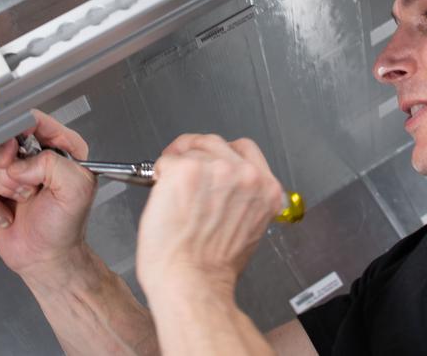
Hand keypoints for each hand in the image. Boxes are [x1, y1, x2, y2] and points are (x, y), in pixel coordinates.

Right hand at [0, 110, 96, 278]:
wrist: (46, 258)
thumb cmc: (66, 227)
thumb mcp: (77, 189)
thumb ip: (53, 164)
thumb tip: (20, 163)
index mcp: (61, 146)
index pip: (33, 119)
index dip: (18, 132)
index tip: (15, 151)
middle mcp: (34, 154)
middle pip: (1, 137)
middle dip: (9, 169)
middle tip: (25, 189)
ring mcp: (11, 169)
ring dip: (0, 186)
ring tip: (20, 200)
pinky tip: (6, 214)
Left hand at [135, 134, 282, 299]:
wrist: (191, 282)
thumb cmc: (212, 268)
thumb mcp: (248, 230)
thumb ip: (243, 201)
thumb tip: (223, 190)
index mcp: (266, 190)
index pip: (245, 150)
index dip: (221, 154)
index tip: (208, 161)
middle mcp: (246, 176)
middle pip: (216, 143)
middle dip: (197, 155)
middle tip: (182, 171)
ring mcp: (216, 170)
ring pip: (192, 149)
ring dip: (179, 165)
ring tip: (172, 190)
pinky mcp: (186, 171)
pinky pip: (167, 160)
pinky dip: (160, 173)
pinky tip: (162, 194)